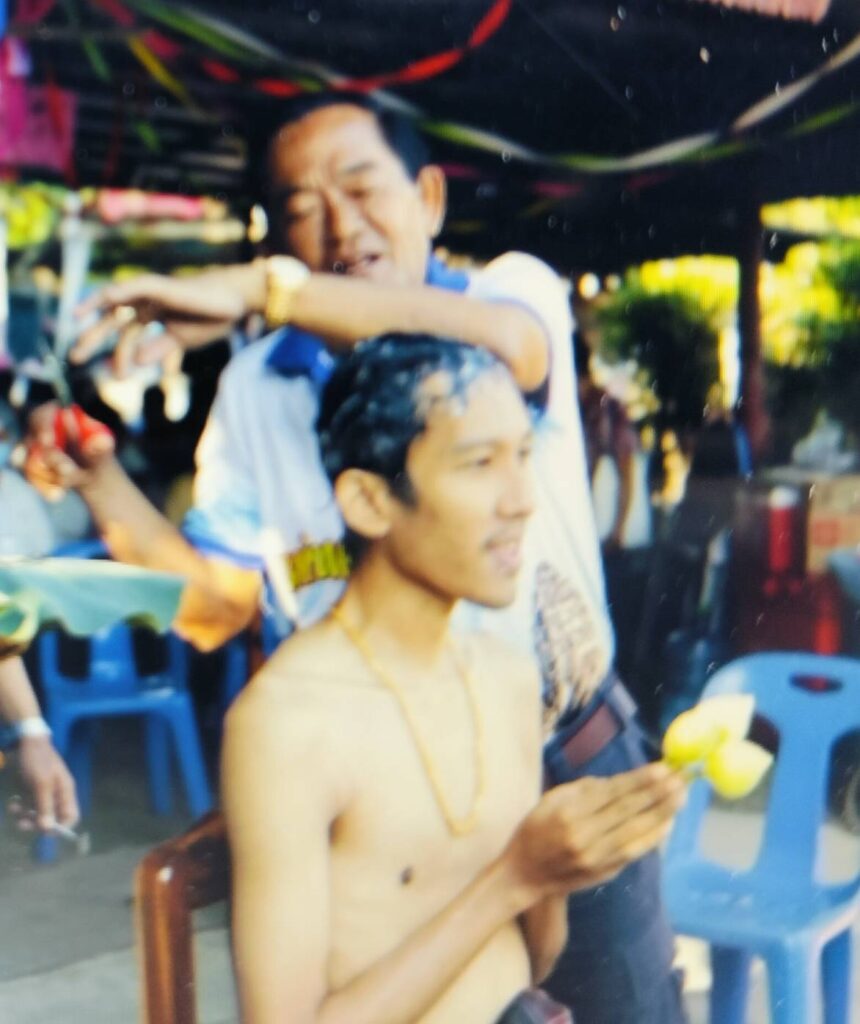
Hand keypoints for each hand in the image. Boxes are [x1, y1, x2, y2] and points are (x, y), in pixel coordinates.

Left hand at [16, 735, 78, 830]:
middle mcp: (57, 794)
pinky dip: (20, 807)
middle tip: (22, 824)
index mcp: (65, 791)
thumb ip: (45, 806)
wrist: (26, 741)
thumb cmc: (37, 760)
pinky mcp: (33, 790)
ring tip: (15, 810)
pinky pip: (28, 806)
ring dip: (25, 816)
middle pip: (52, 818)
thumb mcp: (41, 783)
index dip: (61, 827)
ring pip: (37, 814)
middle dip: (37, 823)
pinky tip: (13, 802)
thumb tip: (48, 829)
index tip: (44, 832)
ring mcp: (44, 792)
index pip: (71, 816)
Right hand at [24, 402, 114, 499]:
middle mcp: (40, 430)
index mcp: (59, 416)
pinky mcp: (30, 467)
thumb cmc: (98, 457)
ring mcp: (32, 448)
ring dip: (49, 475)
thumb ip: (101, 448)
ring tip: (70, 483)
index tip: (48, 441)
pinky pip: (30, 477)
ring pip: (29, 461)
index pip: (42, 414)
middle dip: (49, 458)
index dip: (42, 426)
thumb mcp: (103, 453)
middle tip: (68, 470)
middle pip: (31, 439)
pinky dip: (44, 487)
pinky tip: (57, 495)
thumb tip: (102, 441)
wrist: (93, 476)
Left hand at [71, 264, 264, 374]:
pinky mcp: (162, 286)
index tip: (108, 374)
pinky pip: (136, 287)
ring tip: (79, 333)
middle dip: (93, 337)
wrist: (233, 304)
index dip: (113, 351)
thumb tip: (139, 362)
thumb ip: (159, 349)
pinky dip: (119, 291)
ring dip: (96, 317)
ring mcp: (152, 293)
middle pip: (113, 319)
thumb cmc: (211, 319)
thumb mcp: (180, 340)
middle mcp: (147, 302)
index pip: (124, 331)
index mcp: (152, 314)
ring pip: (116, 302)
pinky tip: (107, 298)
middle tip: (75, 358)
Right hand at [503, 762, 685, 902]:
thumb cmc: (535, 829)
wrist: (525, 874)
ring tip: (680, 797)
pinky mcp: (605, 872)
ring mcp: (597, 858)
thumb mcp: (550, 800)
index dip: (639, 781)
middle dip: (657, 793)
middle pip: (628, 812)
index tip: (662, 768)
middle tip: (680, 778)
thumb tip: (618, 782)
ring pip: (636, 833)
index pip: (612, 794)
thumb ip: (583, 790)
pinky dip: (653, 838)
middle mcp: (585, 836)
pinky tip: (667, 823)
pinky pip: (634, 852)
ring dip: (662, 814)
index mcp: (568, 813)